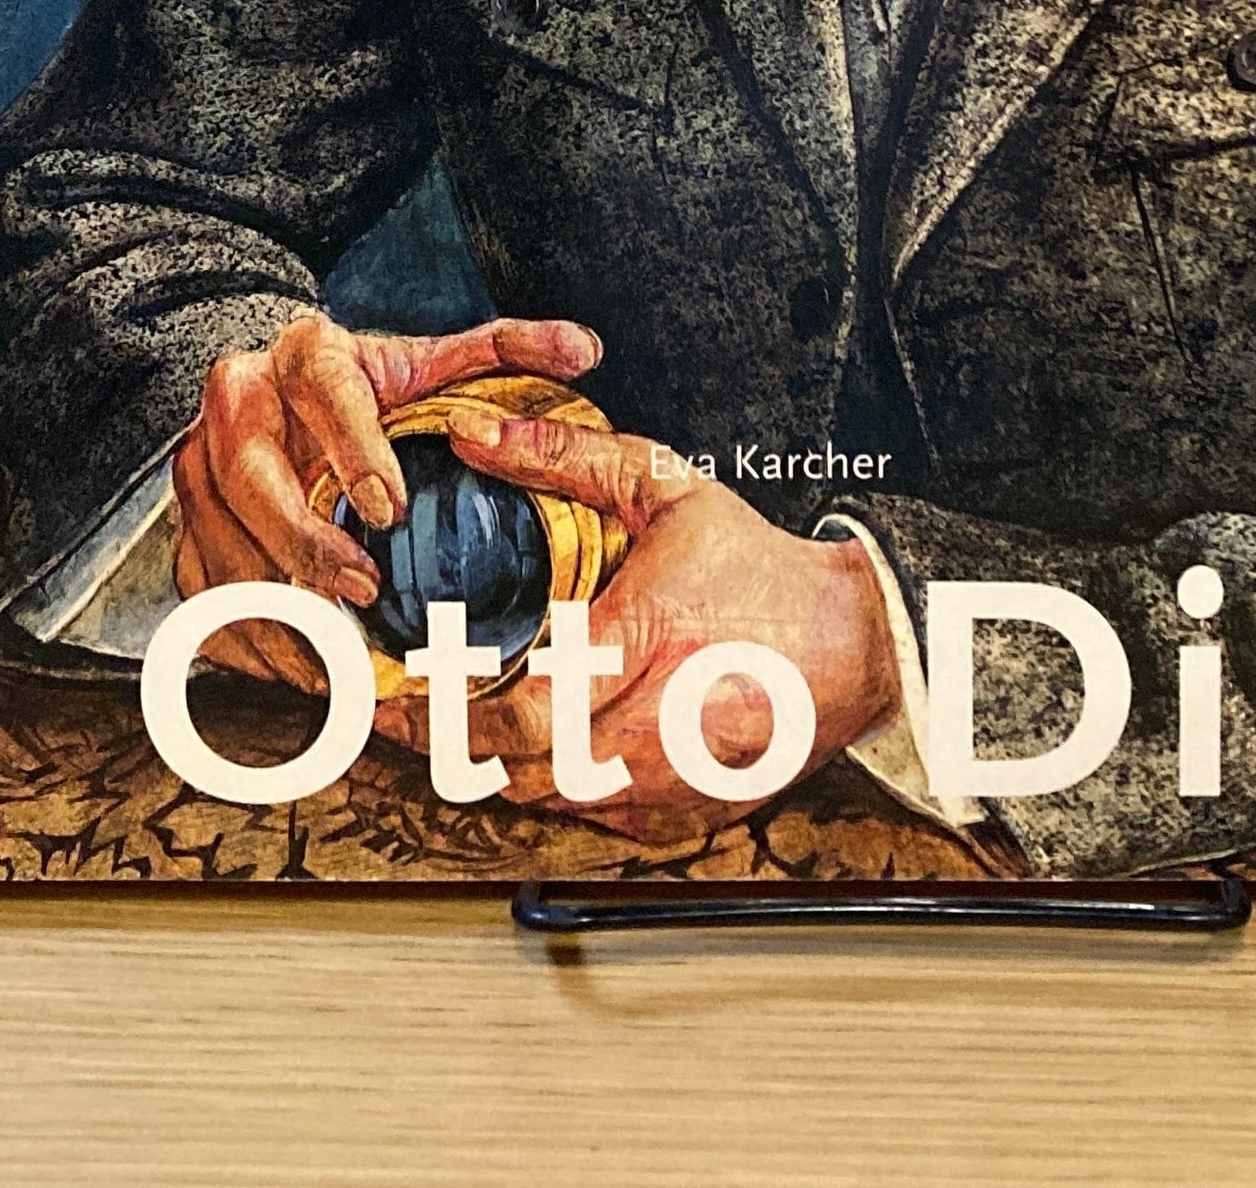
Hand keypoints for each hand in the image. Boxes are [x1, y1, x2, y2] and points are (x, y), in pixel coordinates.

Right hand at [168, 308, 601, 689]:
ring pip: (216, 538)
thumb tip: (585, 348)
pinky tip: (298, 665)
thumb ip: (509, 351)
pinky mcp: (187, 524)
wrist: (280, 395)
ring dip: (272, 599)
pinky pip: (201, 588)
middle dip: (301, 538)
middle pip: (248, 474)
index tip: (390, 509)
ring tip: (333, 648)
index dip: (352, 450)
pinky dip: (246, 633)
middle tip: (363, 588)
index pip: (322, 391)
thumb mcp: (435, 360)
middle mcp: (239, 402)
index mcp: (306, 354)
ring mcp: (199, 467)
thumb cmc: (372, 388)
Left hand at [370, 410, 901, 823]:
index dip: (444, 717)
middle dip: (453, 751)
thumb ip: (564, 458)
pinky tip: (547, 752)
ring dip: (502, 772)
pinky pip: (597, 819)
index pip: (516, 712)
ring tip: (465, 732)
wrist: (854, 643)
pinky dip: (562, 790)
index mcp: (638, 645)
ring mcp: (669, 780)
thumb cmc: (761, 568)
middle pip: (520, 770)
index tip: (401, 699)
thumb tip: (477, 435)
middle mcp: (650, 727)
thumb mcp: (664, 490)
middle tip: (410, 722)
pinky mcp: (685, 813)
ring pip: (551, 802)